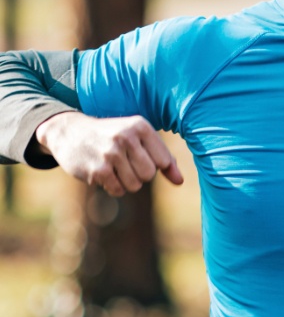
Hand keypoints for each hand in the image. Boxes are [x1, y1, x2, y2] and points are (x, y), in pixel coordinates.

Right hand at [35, 111, 183, 195]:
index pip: (164, 160)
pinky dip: (114, 187)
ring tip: (115, 168)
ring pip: (135, 185)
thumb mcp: (139, 138)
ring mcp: (111, 153)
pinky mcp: (98, 169)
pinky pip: (118, 190)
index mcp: (141, 126)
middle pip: (150, 174)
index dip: (155, 165)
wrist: (70, 132)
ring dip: (126, 182)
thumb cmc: (113, 136)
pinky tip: (104, 173)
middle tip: (126, 164)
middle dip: (140, 175)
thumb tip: (180, 182)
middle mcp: (127, 137)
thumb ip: (164, 158)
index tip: (140, 157)